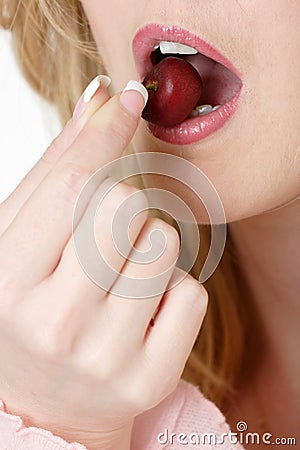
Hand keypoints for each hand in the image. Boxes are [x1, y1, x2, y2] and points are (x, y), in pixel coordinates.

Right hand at [0, 79, 207, 449]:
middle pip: (125, 207)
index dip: (105, 132)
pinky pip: (192, 294)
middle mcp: (55, 324)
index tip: (130, 98)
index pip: (71, 185)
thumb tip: (99, 100)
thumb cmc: (26, 309)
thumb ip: (56, 170)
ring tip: (118, 274)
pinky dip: (173, 288)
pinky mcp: (150, 380)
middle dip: (122, 205)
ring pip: (164, 245)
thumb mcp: (18, 240)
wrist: (43, 400)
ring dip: (148, 244)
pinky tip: (141, 309)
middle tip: (103, 234)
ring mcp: (105, 359)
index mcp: (8, 282)